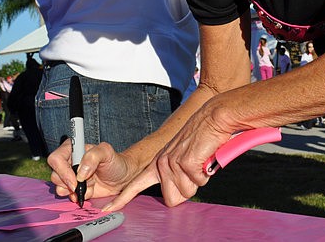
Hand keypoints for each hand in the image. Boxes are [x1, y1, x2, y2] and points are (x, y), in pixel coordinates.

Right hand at [47, 139, 137, 204]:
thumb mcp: (107, 152)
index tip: (76, 179)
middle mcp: (69, 162)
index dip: (62, 170)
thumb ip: (93, 157)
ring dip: (73, 191)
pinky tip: (90, 191)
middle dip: (68, 183)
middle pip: (55, 175)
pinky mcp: (75, 189)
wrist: (122, 177)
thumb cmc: (115, 161)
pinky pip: (69, 196)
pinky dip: (79, 197)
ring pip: (59, 187)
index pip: (56, 159)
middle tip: (82, 185)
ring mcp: (71, 176)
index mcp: (74, 149)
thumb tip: (80, 173)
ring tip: (89, 186)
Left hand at [104, 100, 232, 210]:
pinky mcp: (185, 162)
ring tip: (199, 163)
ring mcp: (172, 163)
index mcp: (159, 163)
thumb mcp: (184, 158)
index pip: (136, 184)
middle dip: (186, 190)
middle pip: (172, 199)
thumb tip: (179, 192)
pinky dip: (205, 173)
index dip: (123, 198)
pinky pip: (199, 183)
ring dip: (197, 181)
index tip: (110, 208)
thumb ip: (176, 174)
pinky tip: (204, 158)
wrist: (213, 118)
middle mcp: (162, 163)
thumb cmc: (203, 139)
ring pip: (186, 193)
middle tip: (194, 172)